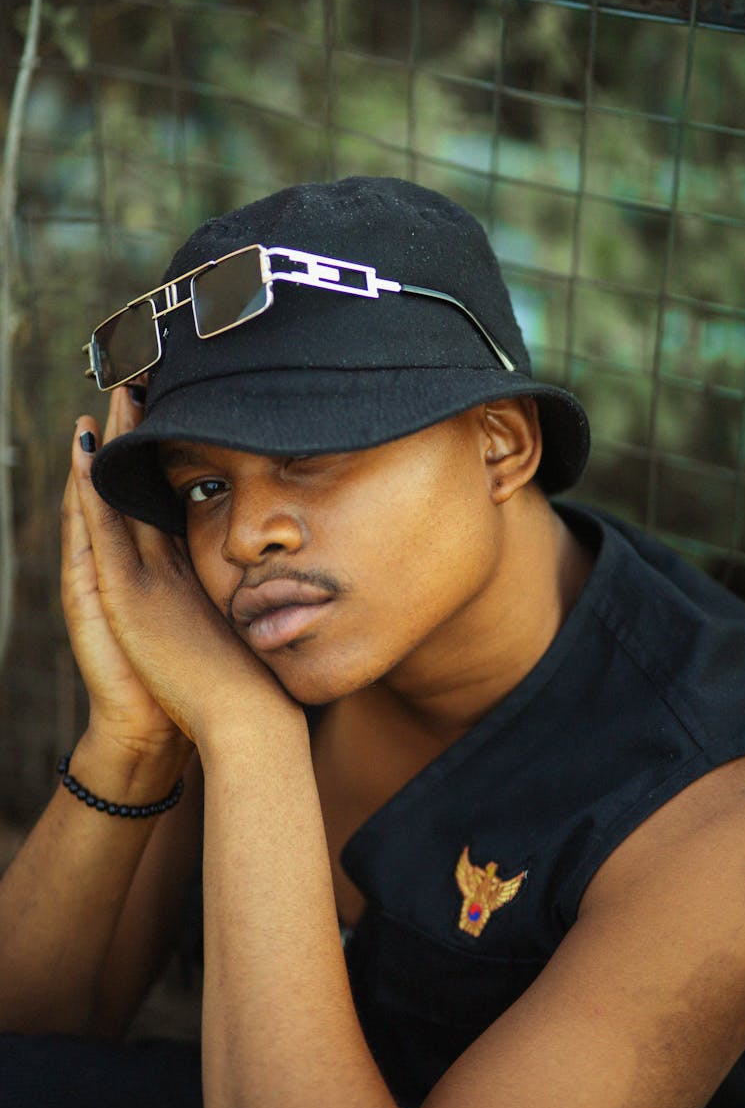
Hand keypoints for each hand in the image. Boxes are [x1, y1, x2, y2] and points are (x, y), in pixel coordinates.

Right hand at [65, 390, 302, 756]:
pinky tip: (86, 448)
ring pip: (107, 501)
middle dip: (128, 438)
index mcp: (177, 575)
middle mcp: (147, 573)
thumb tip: (295, 546)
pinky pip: (99, 530)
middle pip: (130, 489)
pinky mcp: (121, 598)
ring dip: (104, 449)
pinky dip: (90, 489)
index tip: (168, 406)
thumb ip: (256, 582)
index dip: (155, 455)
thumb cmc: (255, 673)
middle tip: (130, 381)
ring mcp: (129, 584)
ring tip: (105, 398)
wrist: (233, 726)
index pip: (160, 500)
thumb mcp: (250, 616)